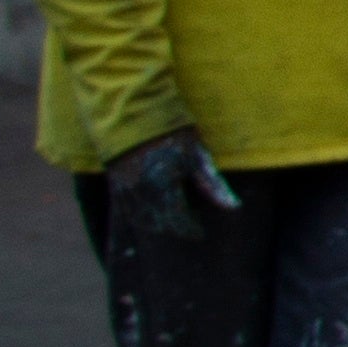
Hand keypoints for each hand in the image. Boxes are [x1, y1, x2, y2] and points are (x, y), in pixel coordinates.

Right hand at [105, 131, 238, 238]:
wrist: (134, 114)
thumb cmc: (171, 133)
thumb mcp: (197, 155)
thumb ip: (212, 184)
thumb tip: (233, 206)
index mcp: (165, 187)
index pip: (179, 221)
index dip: (190, 229)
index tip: (199, 232)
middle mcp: (143, 194)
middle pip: (159, 224)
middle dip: (173, 228)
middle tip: (187, 225)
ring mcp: (126, 190)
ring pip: (140, 220)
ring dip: (154, 226)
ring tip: (169, 221)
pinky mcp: (115, 185)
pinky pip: (123, 212)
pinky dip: (134, 220)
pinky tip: (144, 222)